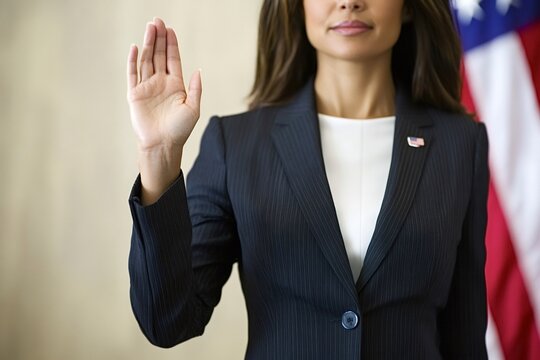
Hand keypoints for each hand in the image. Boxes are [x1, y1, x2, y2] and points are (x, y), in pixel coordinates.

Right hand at [127, 17, 201, 152]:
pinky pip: (133, 74)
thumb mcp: (193, 108)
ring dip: (148, 44)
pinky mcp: (135, 94)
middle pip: (159, 55)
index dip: (171, 44)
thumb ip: (195, 89)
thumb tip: (198, 70)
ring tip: (149, 28)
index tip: (170, 30)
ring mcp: (147, 87)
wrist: (163, 145)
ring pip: (147, 60)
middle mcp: (161, 83)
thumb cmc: (179, 130)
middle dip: (159, 38)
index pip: (173, 59)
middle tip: (158, 21)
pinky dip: (133, 61)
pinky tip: (136, 47)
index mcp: (176, 85)